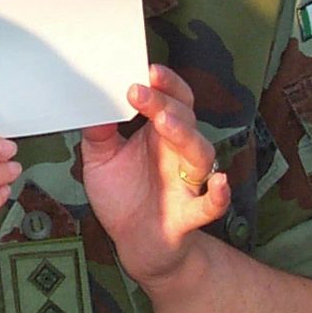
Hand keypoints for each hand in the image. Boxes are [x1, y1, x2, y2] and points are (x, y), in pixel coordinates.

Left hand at [79, 64, 230, 288]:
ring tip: (165, 121)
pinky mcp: (189, 214)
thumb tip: (91, 101)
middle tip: (138, 90)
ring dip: (185, 135)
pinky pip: (211, 204)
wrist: (135, 242)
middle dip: (164, 102)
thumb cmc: (123, 195)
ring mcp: (186, 182)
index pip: (170, 100)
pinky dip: (219, 195)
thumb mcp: (99, 158)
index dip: (164, 84)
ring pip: (199, 153)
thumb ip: (98, 131)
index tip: (146, 70)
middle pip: (183, 119)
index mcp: (158, 134)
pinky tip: (220, 182)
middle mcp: (177, 153)